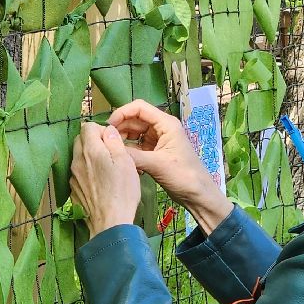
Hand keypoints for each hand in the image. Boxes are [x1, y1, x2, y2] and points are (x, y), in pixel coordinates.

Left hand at [69, 122, 141, 235]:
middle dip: (93, 141)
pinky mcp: (73, 190)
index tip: (112, 141)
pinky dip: (87, 172)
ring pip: (78, 157)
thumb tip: (107, 130)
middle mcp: (77, 161)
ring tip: (106, 169)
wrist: (110, 223)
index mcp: (90, 150)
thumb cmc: (122, 192)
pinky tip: (99, 184)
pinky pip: (78, 173)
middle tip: (109, 153)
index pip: (87, 126)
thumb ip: (114, 142)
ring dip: (89, 157)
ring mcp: (72, 177)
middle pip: (79, 140)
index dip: (101, 129)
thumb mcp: (126, 162)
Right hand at [107, 100, 233, 232]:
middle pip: (134, 120)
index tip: (108, 126)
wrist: (198, 195)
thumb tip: (109, 149)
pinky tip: (124, 162)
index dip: (121, 113)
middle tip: (106, 142)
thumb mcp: (157, 165)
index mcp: (166, 124)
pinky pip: (137, 146)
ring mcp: (158, 140)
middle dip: (120, 128)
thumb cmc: (183, 176)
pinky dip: (130, 151)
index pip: (139, 107)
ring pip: (134, 133)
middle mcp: (161, 128)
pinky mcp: (155, 152)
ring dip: (124, 140)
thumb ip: (133, 156)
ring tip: (113, 152)